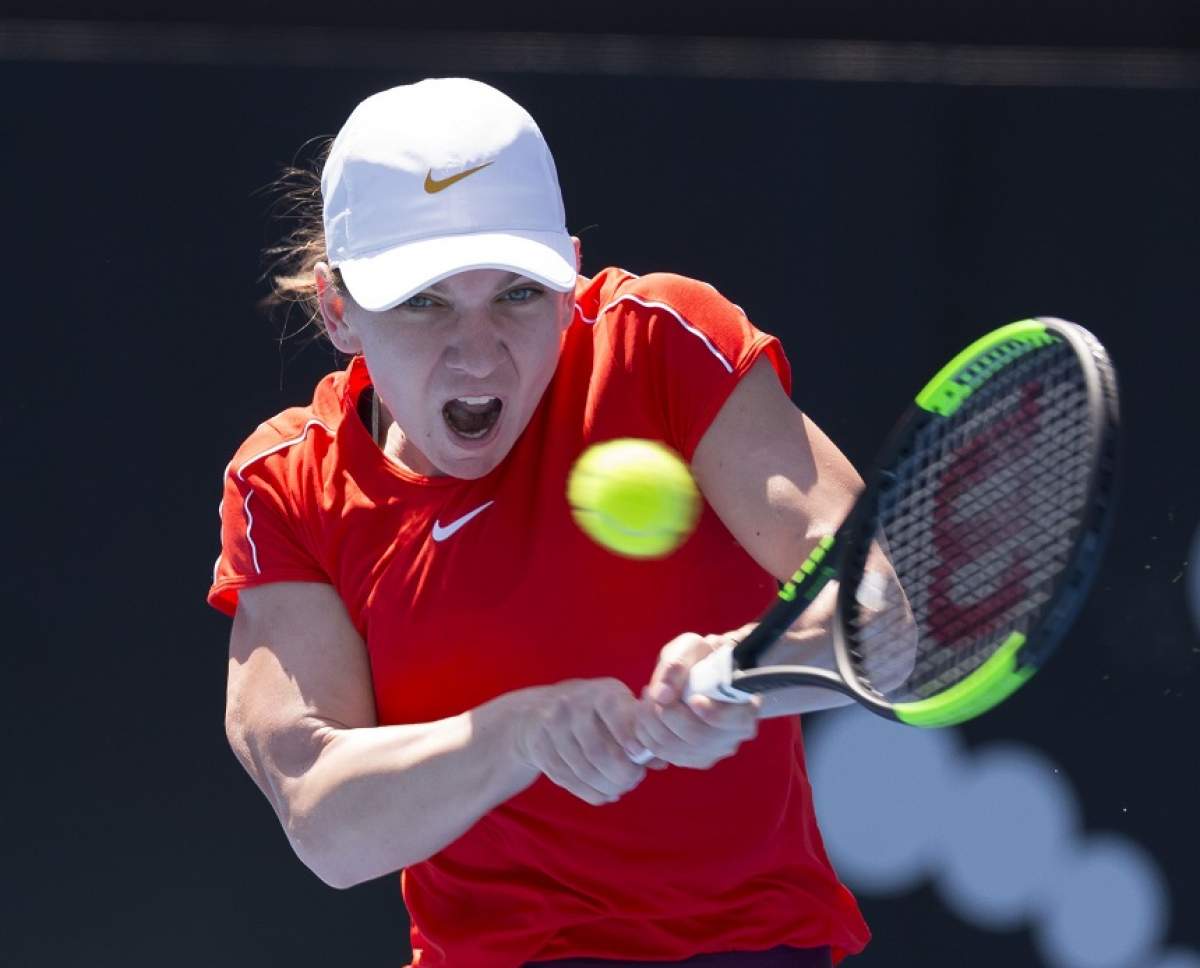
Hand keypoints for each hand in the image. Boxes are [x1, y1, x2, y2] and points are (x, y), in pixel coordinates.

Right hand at [513, 678, 660, 805]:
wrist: (541, 711)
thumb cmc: (597, 712)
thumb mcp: (621, 710)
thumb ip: (641, 733)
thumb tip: (661, 762)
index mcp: (600, 692)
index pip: (614, 714)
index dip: (628, 738)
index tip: (638, 756)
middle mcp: (573, 705)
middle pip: (597, 751)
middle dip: (620, 773)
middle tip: (634, 779)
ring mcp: (553, 728)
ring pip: (583, 770)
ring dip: (608, 785)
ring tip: (621, 787)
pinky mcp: (541, 749)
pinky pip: (569, 780)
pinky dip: (591, 792)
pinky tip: (606, 793)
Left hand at [633, 632, 761, 768]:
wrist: (701, 675)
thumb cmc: (701, 658)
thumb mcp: (692, 648)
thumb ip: (679, 664)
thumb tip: (662, 694)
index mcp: (745, 708)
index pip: (735, 720)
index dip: (714, 714)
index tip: (694, 699)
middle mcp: (732, 737)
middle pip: (697, 736)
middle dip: (666, 714)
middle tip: (650, 690)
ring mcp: (712, 752)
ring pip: (675, 748)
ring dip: (650, 723)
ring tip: (645, 698)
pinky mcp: (690, 759)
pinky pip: (662, 754)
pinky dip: (646, 733)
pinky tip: (644, 714)